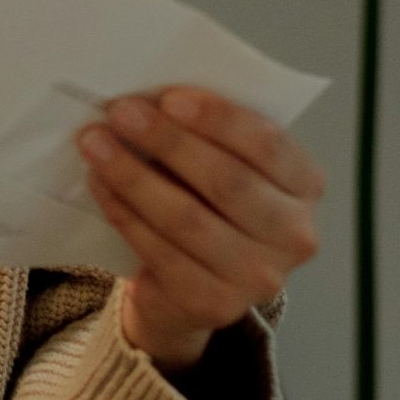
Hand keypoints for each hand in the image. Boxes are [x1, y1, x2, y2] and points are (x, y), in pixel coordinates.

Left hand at [75, 85, 325, 372]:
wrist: (193, 286)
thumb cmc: (207, 204)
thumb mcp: (224, 165)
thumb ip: (210, 135)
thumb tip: (150, 96)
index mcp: (305, 186)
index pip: (268, 144)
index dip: (218, 119)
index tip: (168, 97)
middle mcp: (295, 235)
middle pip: (227, 180)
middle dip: (167, 141)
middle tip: (120, 112)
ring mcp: (258, 276)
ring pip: (187, 218)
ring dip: (133, 175)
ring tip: (95, 143)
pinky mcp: (213, 303)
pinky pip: (159, 250)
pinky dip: (124, 212)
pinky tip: (99, 184)